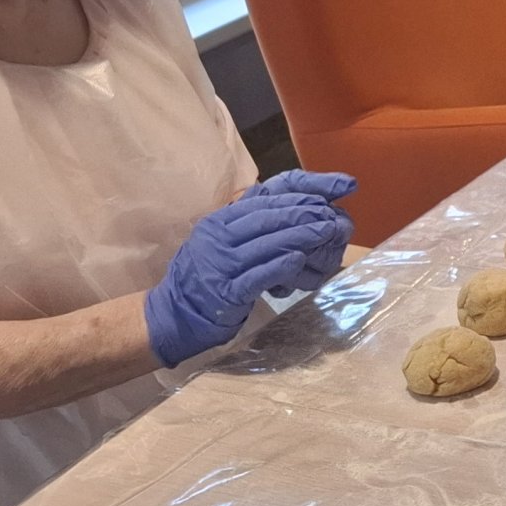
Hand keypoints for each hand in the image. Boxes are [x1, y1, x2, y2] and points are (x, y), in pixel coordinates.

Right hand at [143, 174, 357, 364]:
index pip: (265, 198)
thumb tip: (295, 209)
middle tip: (333, 214)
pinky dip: (280, 265)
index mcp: (220, 222)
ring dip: (301, 236)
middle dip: (305, 212)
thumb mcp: (223, 243)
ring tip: (328, 232)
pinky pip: (257, 274)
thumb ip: (251, 226)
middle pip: (268, 217)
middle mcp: (218, 237)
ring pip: (267, 242)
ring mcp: (221, 263)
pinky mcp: (226, 291)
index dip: (300, 192)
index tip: (332, 190)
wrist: (172, 315)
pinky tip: (300, 259)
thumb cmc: (205, 278)